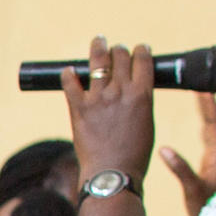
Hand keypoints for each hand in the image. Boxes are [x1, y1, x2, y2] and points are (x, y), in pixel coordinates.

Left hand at [61, 38, 157, 198]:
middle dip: (120, 50)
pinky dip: (68, 75)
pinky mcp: (79, 108)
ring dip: (98, 48)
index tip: (139, 49)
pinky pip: (70, 84)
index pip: (142, 60)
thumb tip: (134, 91)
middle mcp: (120, 91)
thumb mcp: (146, 123)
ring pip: (98, 62)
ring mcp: (98, 98)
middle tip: (118, 50)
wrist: (112, 175)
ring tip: (98, 41)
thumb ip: (139, 102)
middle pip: (120, 56)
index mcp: (142, 94)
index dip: (141, 50)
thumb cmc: (134, 155)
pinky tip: (68, 70)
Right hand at [159, 89, 215, 215]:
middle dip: (208, 106)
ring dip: (208, 115)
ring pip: (215, 133)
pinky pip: (211, 142)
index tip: (203, 90)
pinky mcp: (215, 168)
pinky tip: (202, 127)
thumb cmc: (207, 210)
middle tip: (200, 88)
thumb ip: (180, 169)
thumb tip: (165, 149)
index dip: (210, 107)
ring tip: (201, 100)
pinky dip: (206, 128)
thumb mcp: (192, 190)